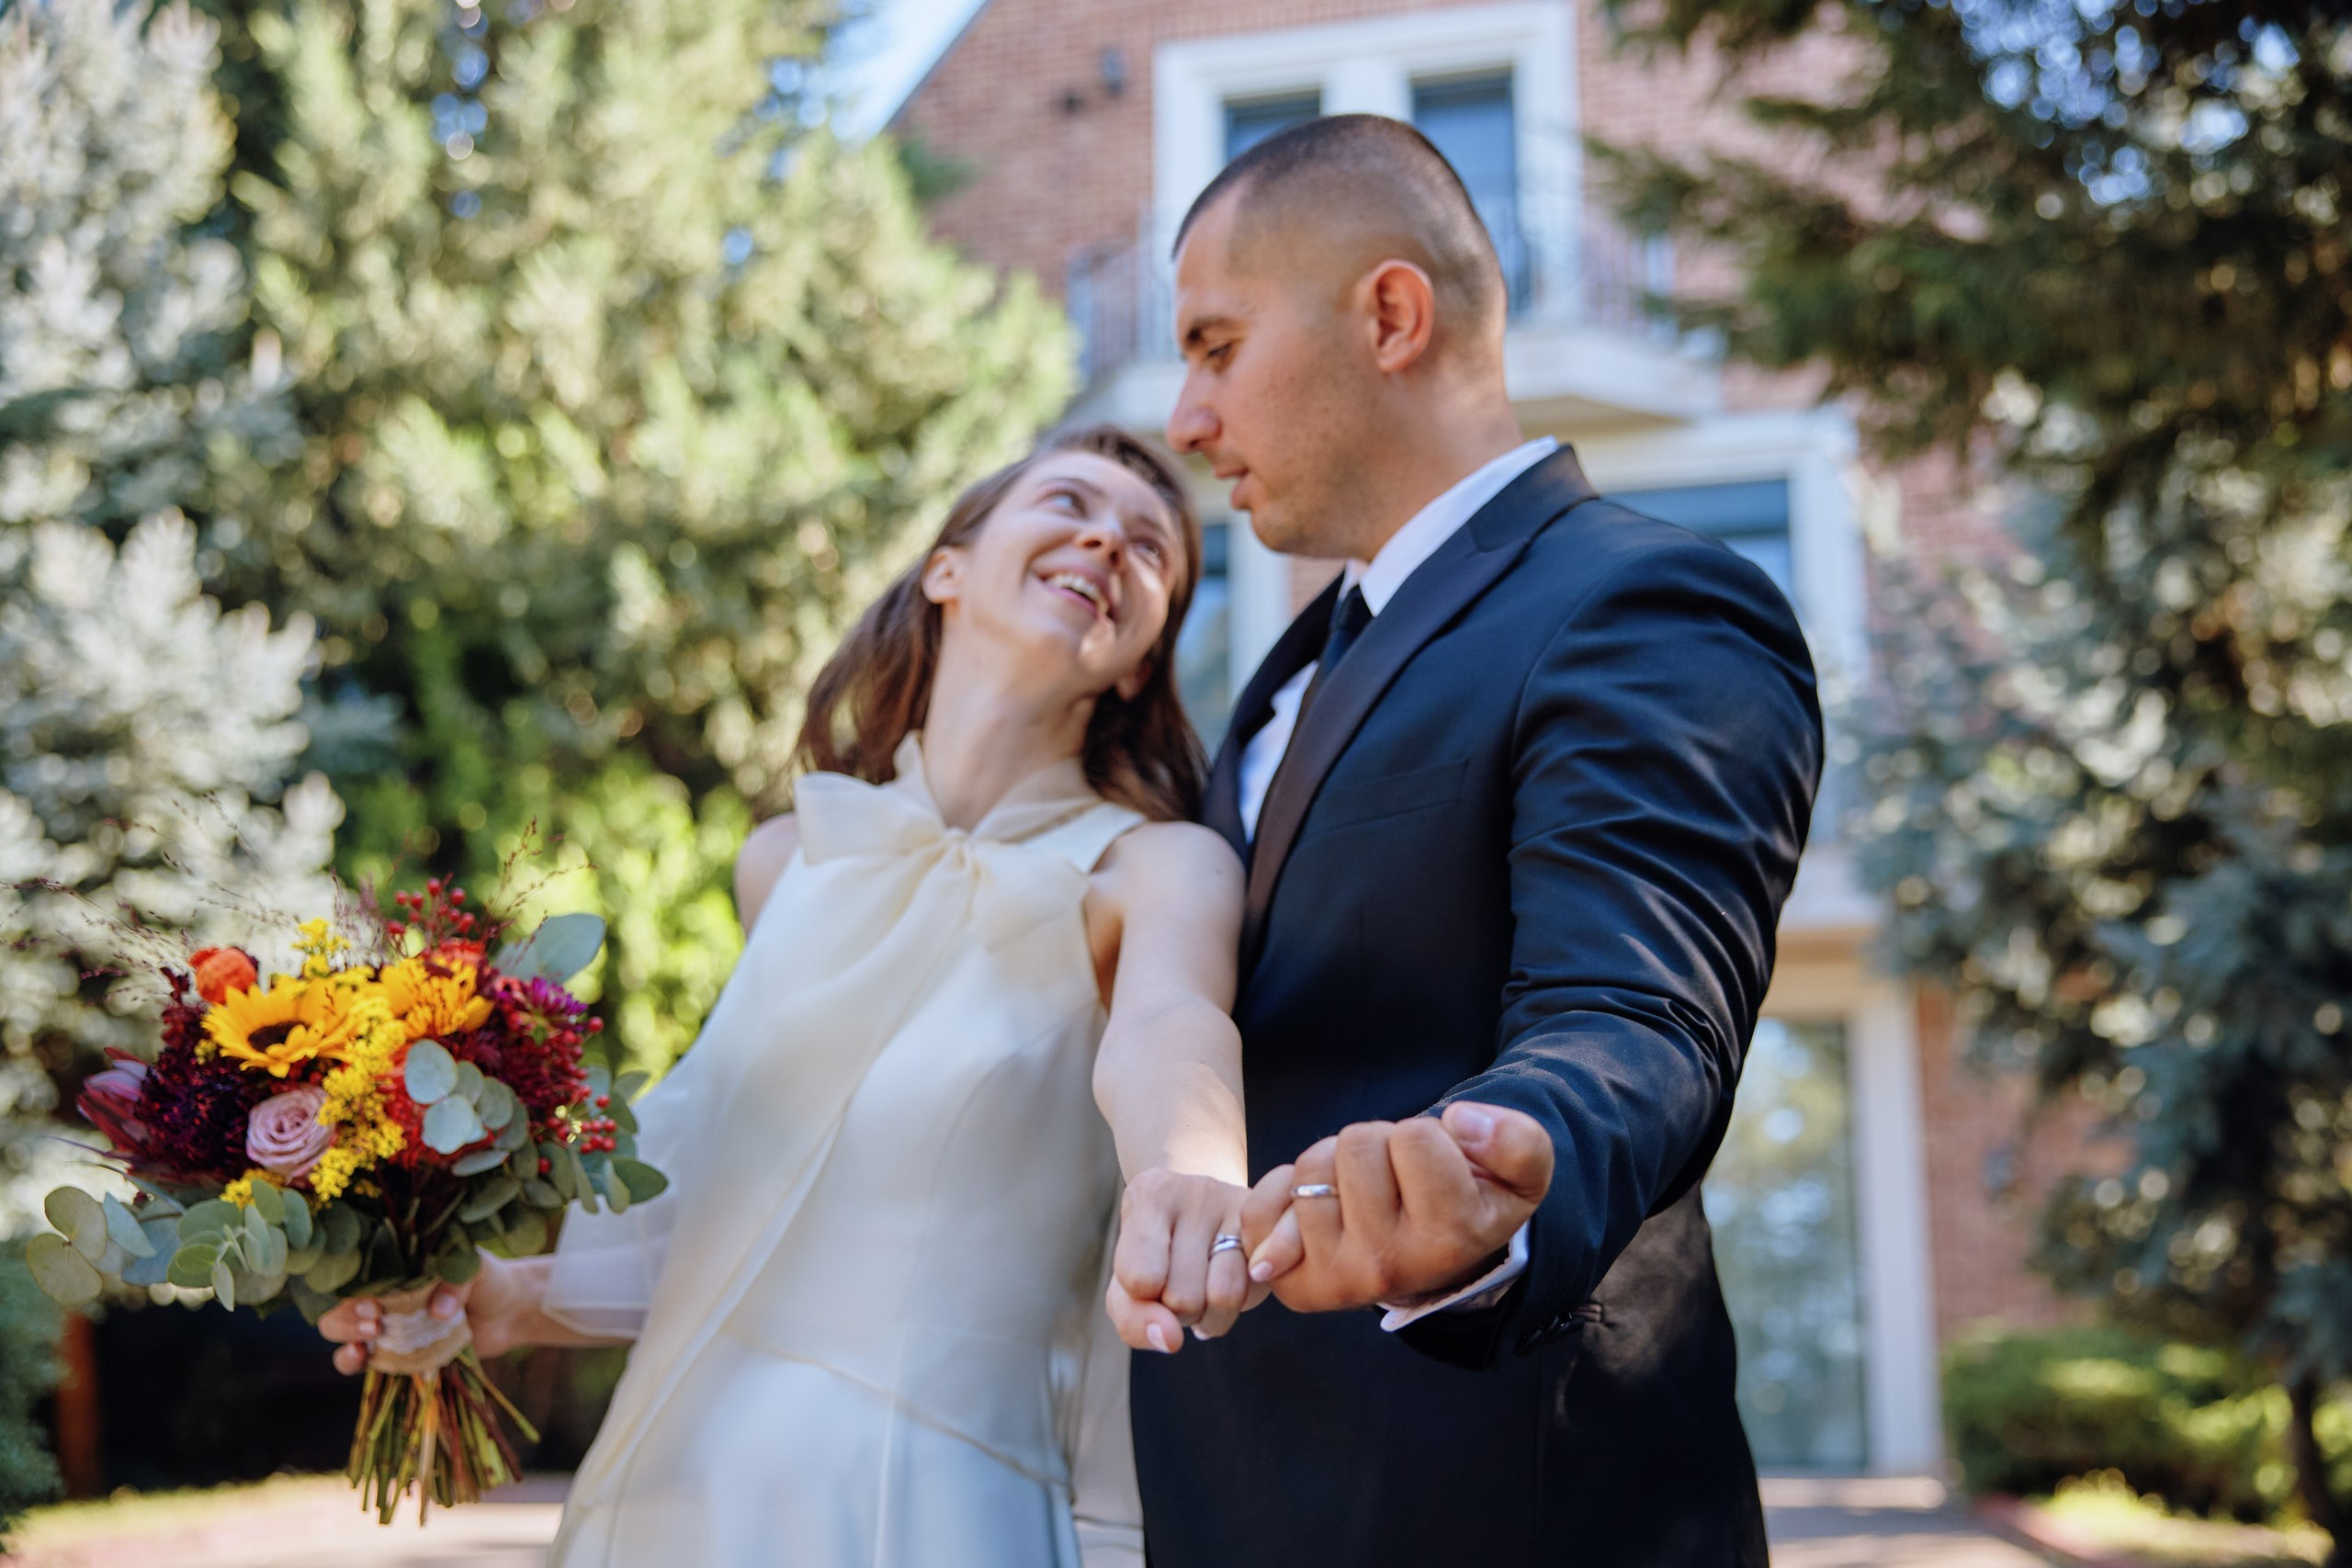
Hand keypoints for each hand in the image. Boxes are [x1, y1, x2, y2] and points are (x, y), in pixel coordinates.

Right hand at [317, 1252, 530, 1372]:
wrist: (508, 1313)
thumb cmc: (487, 1280)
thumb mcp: (476, 1269)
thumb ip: (457, 1280)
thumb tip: (438, 1311)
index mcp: (394, 1268)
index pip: (354, 1274)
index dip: (353, 1289)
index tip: (375, 1303)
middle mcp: (381, 1295)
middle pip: (339, 1305)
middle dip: (347, 1317)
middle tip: (376, 1323)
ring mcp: (383, 1326)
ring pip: (339, 1332)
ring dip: (346, 1337)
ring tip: (370, 1339)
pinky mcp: (391, 1353)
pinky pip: (358, 1360)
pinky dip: (351, 1361)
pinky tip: (361, 1357)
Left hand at [1106, 1168, 1260, 1352]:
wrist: (1201, 1220)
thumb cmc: (1155, 1258)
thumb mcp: (1127, 1290)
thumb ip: (1132, 1320)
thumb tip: (1170, 1340)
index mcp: (1150, 1194)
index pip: (1139, 1277)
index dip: (1143, 1300)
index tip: (1146, 1280)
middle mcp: (1196, 1190)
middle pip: (1182, 1297)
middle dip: (1178, 1310)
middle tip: (1178, 1282)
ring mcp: (1243, 1208)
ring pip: (1223, 1297)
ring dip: (1208, 1316)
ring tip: (1202, 1289)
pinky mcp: (1271, 1231)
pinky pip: (1251, 1295)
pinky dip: (1234, 1309)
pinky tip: (1225, 1285)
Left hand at [1240, 1101, 1552, 1313]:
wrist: (1434, 1254)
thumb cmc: (1470, 1199)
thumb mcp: (1520, 1173)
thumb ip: (1517, 1141)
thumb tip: (1463, 1120)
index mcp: (1450, 1241)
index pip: (1416, 1138)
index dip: (1426, 1135)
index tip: (1438, 1165)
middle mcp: (1391, 1269)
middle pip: (1358, 1145)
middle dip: (1377, 1144)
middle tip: (1397, 1177)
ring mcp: (1337, 1279)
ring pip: (1312, 1168)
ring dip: (1334, 1165)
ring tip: (1365, 1193)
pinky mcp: (1294, 1283)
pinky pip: (1261, 1208)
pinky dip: (1283, 1191)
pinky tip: (1323, 1207)